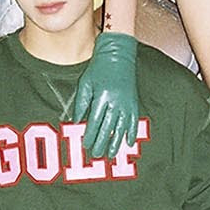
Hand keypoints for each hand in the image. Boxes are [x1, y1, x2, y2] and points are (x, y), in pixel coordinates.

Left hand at [73, 32, 138, 158]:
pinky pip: (133, 121)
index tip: (86, 146)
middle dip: (101, 143)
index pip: (94, 122)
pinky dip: (131, 133)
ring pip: (121, 128)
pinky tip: (128, 143)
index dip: (90, 136)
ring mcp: (126, 103)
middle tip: (97, 155)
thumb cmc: (98, 68)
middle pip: (108, 129)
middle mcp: (116, 102)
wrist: (118, 54)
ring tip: (111, 154)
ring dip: (116, 143)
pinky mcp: (133, 102)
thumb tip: (76, 121)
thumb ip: (81, 103)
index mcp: (102, 97)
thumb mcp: (85, 83)